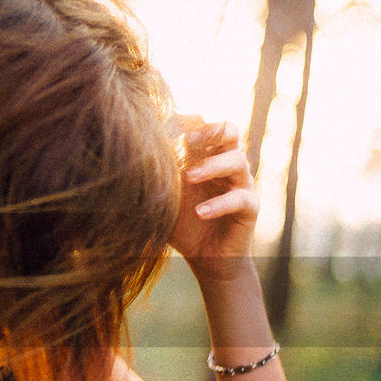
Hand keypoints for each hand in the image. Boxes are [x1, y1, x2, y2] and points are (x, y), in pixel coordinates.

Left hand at [168, 118, 258, 280]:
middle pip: (230, 131)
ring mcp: (241, 184)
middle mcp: (227, 165)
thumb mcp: (163, 198)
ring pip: (238, 160)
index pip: (205, 126)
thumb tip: (129, 159)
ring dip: (211, 166)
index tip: (166, 125)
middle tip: (187, 141)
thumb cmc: (182, 223)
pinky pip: (240, 199)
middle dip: (210, 130)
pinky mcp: (250, 207)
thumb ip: (154, 178)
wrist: (204, 258)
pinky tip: (200, 212)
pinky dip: (219, 204)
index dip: (190, 121)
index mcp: (207, 156)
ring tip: (188, 178)